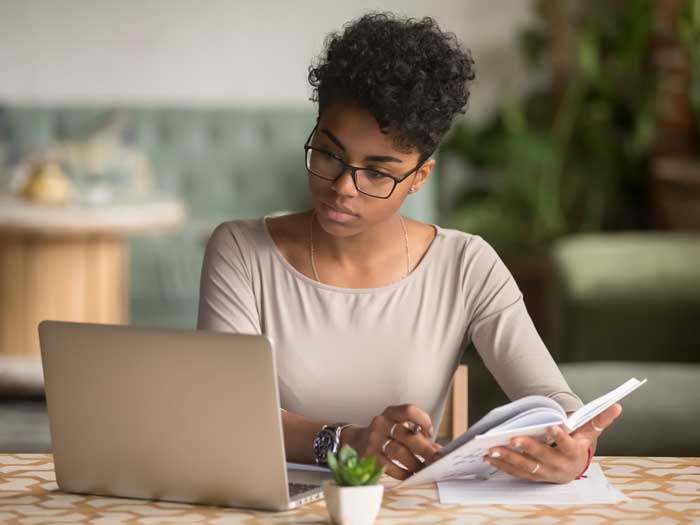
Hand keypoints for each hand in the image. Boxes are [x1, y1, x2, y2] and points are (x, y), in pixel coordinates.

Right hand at [342, 404, 442, 479]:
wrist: (355, 441)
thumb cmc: (384, 434)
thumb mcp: (397, 427)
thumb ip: (416, 435)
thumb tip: (436, 449)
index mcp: (390, 413)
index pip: (408, 411)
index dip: (422, 420)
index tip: (429, 433)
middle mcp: (381, 423)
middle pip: (406, 435)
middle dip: (424, 448)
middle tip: (436, 458)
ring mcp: (373, 440)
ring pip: (398, 452)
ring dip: (414, 463)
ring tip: (423, 469)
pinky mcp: (369, 456)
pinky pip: (388, 466)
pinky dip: (402, 472)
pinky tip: (409, 474)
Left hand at [483, 403, 621, 482]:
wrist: (573, 467)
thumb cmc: (579, 444)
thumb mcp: (589, 432)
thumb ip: (600, 419)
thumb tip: (617, 405)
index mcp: (574, 454)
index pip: (568, 445)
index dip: (561, 436)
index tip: (552, 426)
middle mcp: (559, 467)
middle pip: (542, 457)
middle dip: (527, 448)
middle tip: (513, 438)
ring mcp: (544, 473)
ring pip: (526, 467)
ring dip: (508, 459)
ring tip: (493, 449)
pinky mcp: (532, 476)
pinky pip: (515, 472)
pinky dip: (502, 465)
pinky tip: (489, 457)